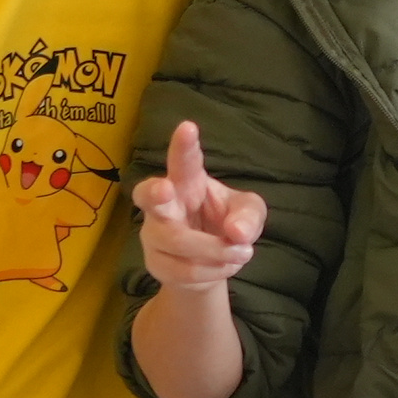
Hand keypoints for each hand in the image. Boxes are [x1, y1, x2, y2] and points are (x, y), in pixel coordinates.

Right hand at [132, 121, 266, 294]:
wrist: (211, 268)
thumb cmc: (227, 226)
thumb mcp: (249, 213)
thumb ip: (249, 216)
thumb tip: (238, 233)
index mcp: (188, 183)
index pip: (183, 162)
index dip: (183, 146)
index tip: (187, 127)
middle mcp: (165, 205)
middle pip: (149, 197)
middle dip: (155, 193)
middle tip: (166, 189)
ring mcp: (155, 234)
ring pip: (176, 241)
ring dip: (215, 250)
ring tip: (243, 252)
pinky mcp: (156, 264)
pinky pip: (184, 270)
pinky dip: (214, 270)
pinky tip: (226, 265)